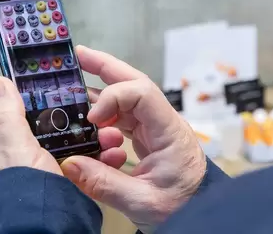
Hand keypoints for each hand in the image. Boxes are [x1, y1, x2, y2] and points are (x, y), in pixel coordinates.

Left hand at [0, 77, 127, 174]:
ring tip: (115, 137)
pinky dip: (111, 160)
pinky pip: (99, 166)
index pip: (43, 115)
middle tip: (107, 112)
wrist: (48, 227)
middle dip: (90, 119)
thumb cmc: (27, 186)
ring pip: (88, 146)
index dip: (61, 100)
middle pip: (70, 128)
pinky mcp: (81, 185)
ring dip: (104, 138)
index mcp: (23, 145)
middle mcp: (42, 157)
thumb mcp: (14, 146)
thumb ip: (8, 116)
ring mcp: (63, 171)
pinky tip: (119, 156)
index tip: (79, 88)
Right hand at [60, 46, 205, 232]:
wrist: (203, 214)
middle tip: (78, 56)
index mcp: (169, 131)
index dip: (112, 97)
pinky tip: (91, 131)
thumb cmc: (183, 206)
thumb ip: (103, 183)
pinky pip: (123, 120)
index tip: (92, 118)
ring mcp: (155, 129)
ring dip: (101, 93)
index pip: (142, 93)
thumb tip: (69, 164)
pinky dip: (105, 119)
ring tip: (75, 91)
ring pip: (127, 99)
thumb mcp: (142, 202)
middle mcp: (162, 122)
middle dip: (105, 67)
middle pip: (134, 83)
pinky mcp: (148, 139)